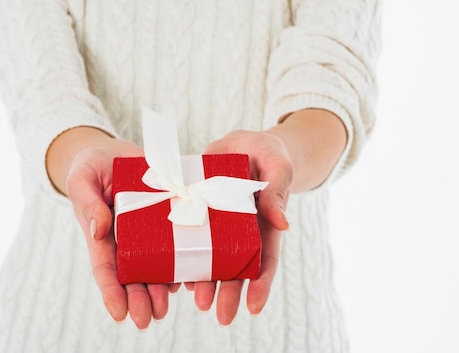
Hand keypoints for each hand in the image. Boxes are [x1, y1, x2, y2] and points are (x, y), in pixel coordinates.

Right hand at [64, 139, 179, 328]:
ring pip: (156, 264)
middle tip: (150, 318)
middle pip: (133, 275)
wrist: (113, 152)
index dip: (111, 292)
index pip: (105, 269)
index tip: (120, 314)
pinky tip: (191, 273)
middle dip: (141, 299)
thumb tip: (98, 229)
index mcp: (102, 235)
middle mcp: (125, 239)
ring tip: (169, 304)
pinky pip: (177, 239)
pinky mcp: (166, 214)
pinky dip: (184, 257)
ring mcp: (147, 229)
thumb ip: (87, 203)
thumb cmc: (91, 167)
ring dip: (163, 287)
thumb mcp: (82, 179)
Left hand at [187, 130, 292, 324]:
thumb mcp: (278, 167)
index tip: (253, 308)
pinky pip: (189, 231)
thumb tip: (283, 224)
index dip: (261, 284)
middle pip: (236, 266)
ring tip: (196, 299)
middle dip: (229, 291)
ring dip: (204, 279)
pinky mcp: (197, 206)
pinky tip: (174, 271)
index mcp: (264, 223)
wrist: (244, 142)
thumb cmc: (269, 154)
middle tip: (221, 315)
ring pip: (210, 255)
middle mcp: (240, 229)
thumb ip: (277, 191)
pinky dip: (182, 251)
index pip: (265, 259)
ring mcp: (217, 220)